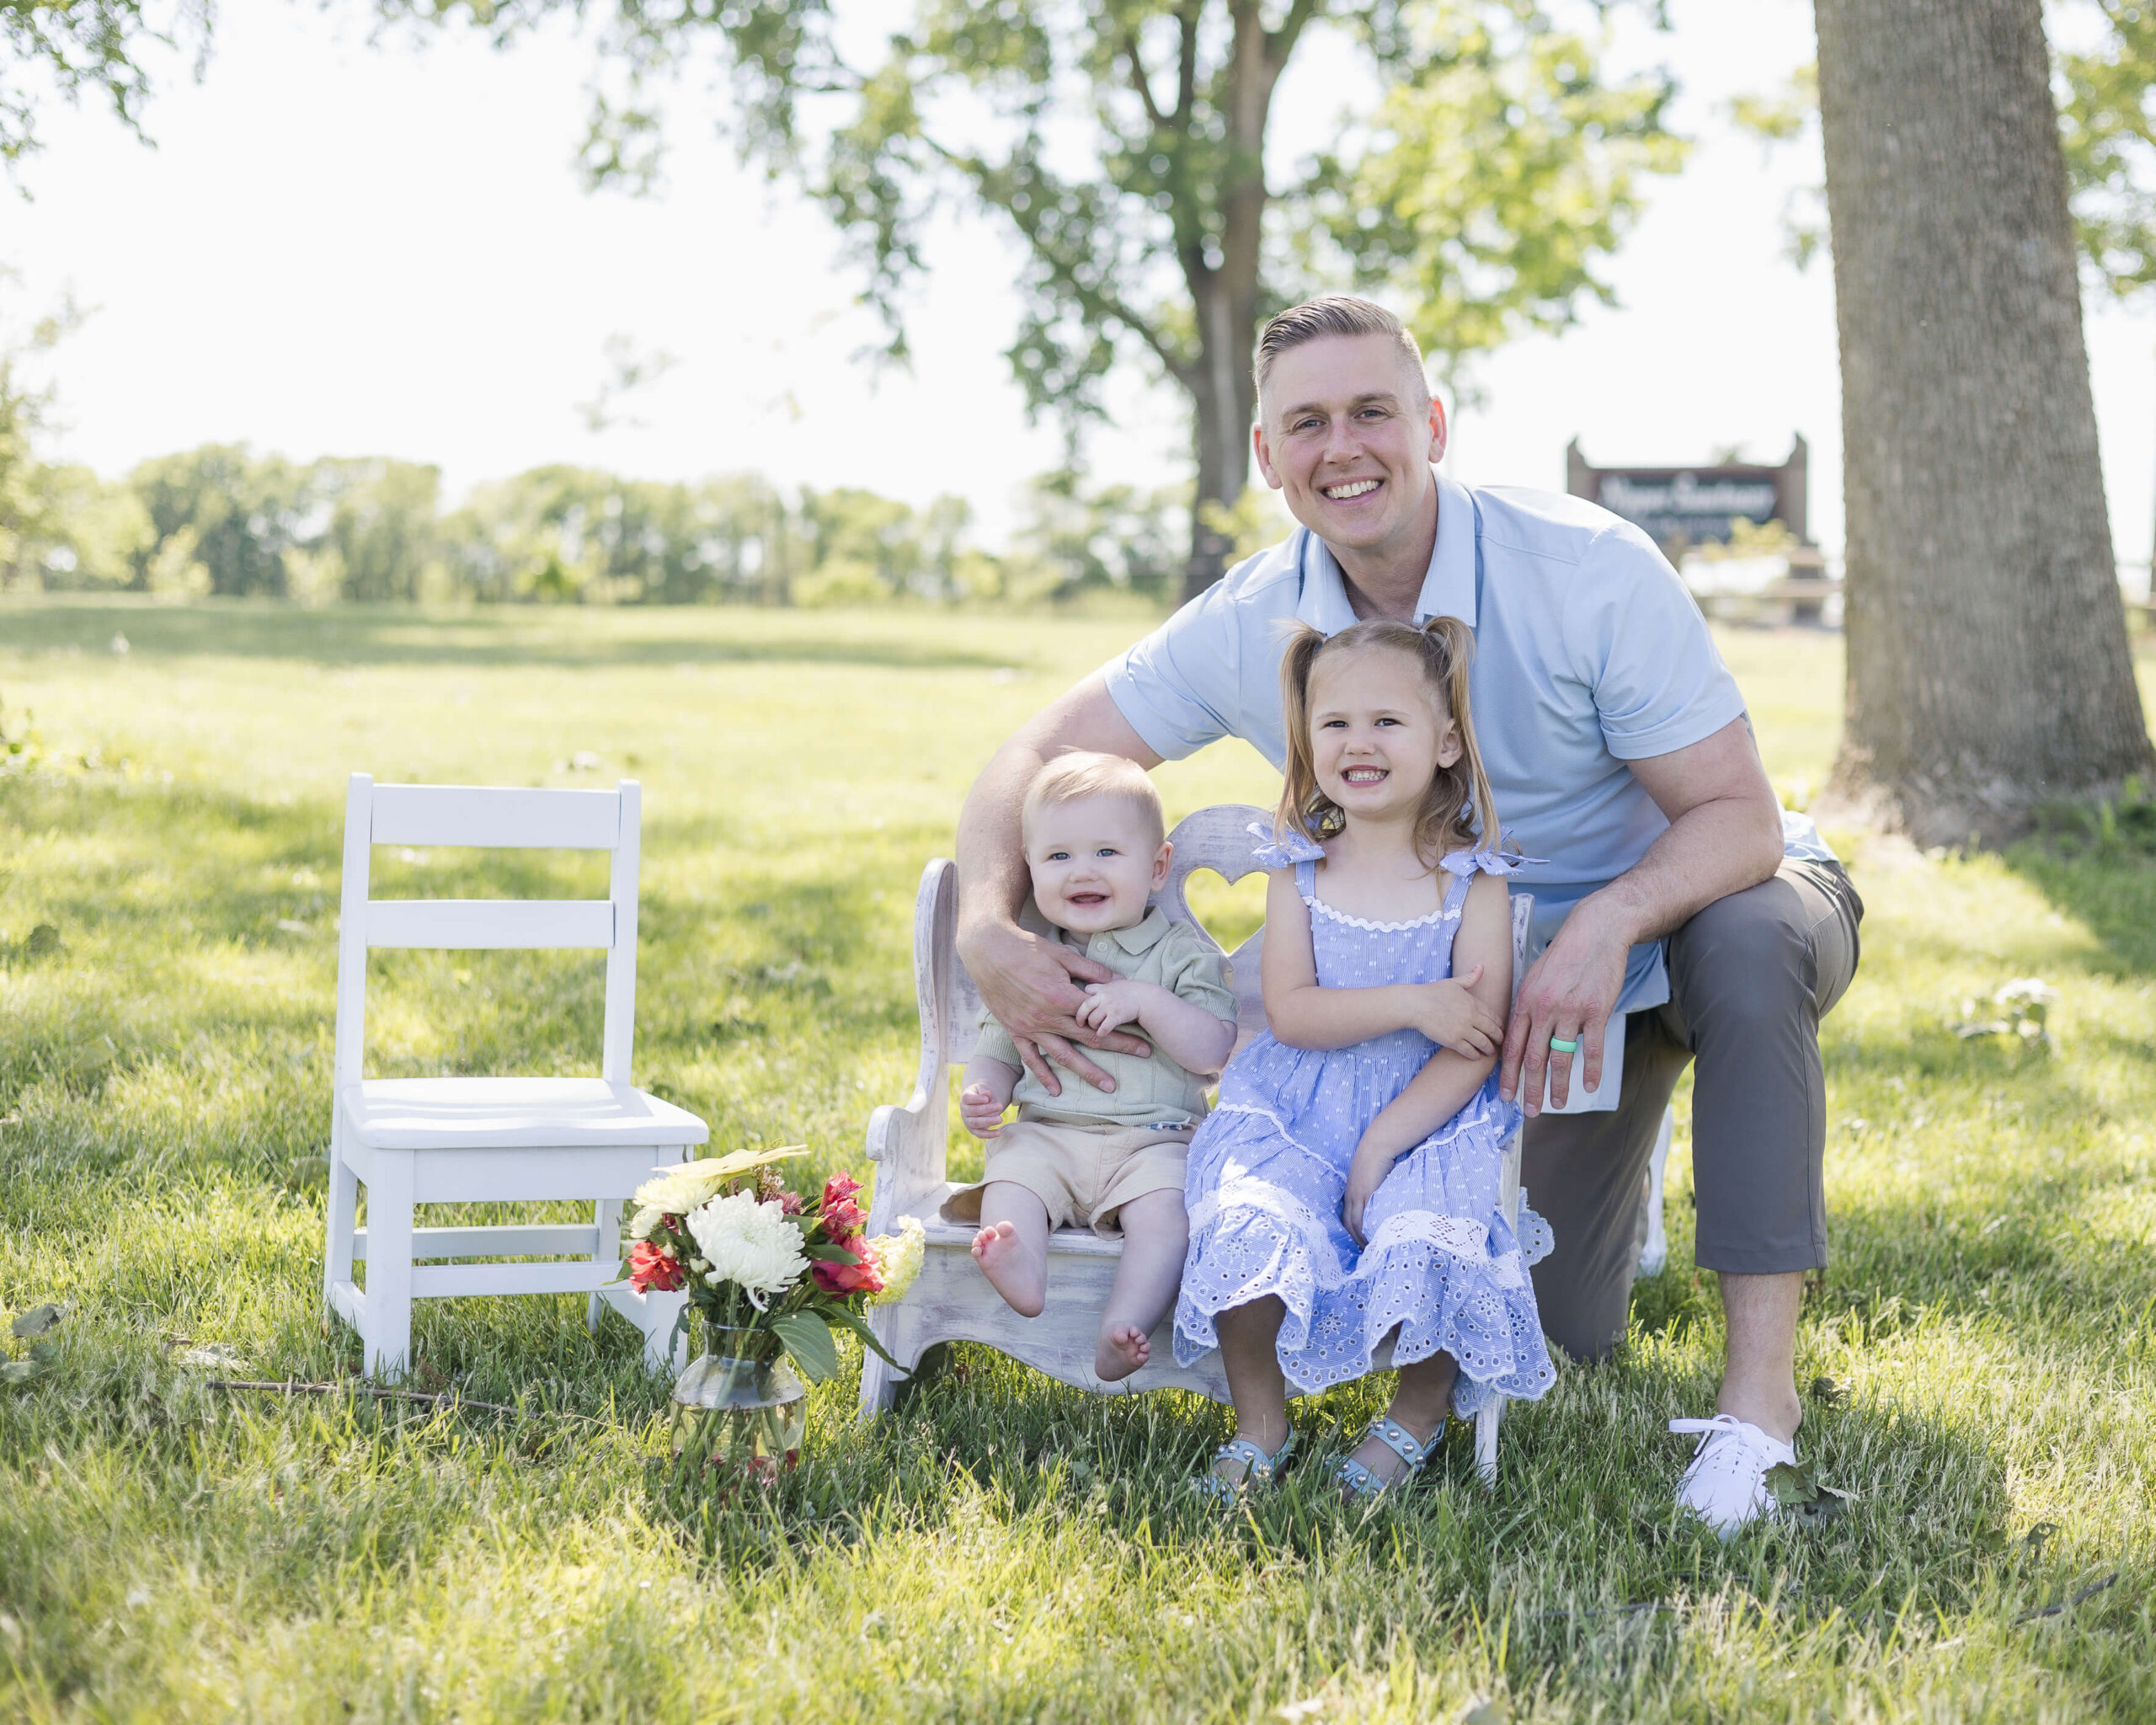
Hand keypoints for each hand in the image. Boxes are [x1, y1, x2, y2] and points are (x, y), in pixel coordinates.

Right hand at [959, 917, 1149, 1096]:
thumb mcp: (1062, 955)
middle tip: (1143, 1056)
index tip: (1142, 1033)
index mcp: (1062, 997)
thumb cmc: (1027, 949)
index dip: (1123, 1027)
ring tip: (1108, 1086)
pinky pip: (1031, 1058)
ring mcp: (1030, 1027)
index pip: (1100, 1018)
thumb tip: (1117, 981)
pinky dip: (1043, 1075)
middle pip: (1089, 1039)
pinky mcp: (1015, 1031)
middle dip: (1119, 1047)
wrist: (988, 951)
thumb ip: (1090, 972)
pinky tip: (1056, 1090)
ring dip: (1088, 1072)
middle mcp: (1047, 1017)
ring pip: (1063, 1055)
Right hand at [959, 1082, 1008, 1138]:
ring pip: (976, 1123)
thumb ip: (985, 1092)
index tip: (987, 1099)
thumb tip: (988, 1094)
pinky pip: (980, 1134)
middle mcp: (964, 1111)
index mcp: (965, 1099)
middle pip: (973, 1111)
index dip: (976, 1099)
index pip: (967, 1098)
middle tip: (1000, 1106)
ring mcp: (968, 1121)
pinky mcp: (973, 1130)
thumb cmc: (982, 1095)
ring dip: (989, 1122)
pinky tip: (998, 1132)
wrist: (980, 1104)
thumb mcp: (983, 1090)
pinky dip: (989, 1134)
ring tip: (1000, 1119)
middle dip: (987, 1109)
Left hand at [1073, 978, 1152, 1037]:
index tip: (1085, 1006)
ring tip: (1096, 1028)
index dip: (1083, 997)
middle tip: (1080, 1023)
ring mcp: (1109, 1006)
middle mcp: (1104, 996)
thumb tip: (1097, 990)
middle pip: (1084, 1006)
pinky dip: (1101, 1032)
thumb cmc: (1135, 992)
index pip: (1086, 990)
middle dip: (1080, 1016)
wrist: (1147, 998)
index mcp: (1104, 987)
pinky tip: (1102, 1034)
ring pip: (1092, 1019)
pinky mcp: (1115, 1016)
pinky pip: (1103, 1028)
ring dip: (1093, 1025)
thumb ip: (1107, 987)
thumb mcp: (1118, 984)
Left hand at [1341, 1139, 1396, 1246]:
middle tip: (1364, 1253)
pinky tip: (1373, 1237)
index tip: (1359, 1245)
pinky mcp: (1366, 1194)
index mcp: (1350, 1194)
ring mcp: (1357, 1196)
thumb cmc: (1377, 1161)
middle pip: (1348, 1225)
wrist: (1377, 1146)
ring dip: (1361, 1238)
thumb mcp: (1372, 1180)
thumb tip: (1382, 1205)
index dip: (1351, 1233)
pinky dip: (1366, 1228)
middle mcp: (1350, 1197)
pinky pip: (1364, 1216)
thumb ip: (1374, 1193)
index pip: (1346, 1219)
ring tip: (1370, 1250)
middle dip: (1355, 1240)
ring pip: (1355, 1223)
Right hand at [1409, 967, 1499, 1056]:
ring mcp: (1462, 1030)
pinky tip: (1476, 1056)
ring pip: (1483, 1043)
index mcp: (1473, 1003)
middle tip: (1500, 1042)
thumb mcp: (1453, 983)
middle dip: (1498, 1038)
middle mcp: (1471, 1017)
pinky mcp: (1453, 1041)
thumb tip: (1482, 966)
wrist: (1415, 1005)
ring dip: (1489, 1049)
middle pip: (1492, 1031)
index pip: (1493, 1016)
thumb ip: (1470, 977)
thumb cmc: (1432, 992)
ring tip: (1490, 1051)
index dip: (1499, 1024)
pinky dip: (1475, 1055)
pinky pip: (1469, 1051)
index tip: (1501, 1028)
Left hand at [1500, 899, 1628, 1115]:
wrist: (1595, 932)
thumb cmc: (1563, 956)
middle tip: (1529, 1112)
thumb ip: (1527, 1007)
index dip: (1507, 1074)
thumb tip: (1519, 1035)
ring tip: (1557, 1104)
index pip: (1512, 1046)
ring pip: (1561, 1058)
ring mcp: (1570, 1011)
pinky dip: (1591, 1070)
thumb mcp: (1534, 977)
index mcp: (1525, 1002)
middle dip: (1530, 1089)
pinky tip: (1590, 1086)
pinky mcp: (1596, 1011)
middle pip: (1533, 1058)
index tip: (1505, 1095)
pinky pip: (1592, 1048)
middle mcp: (1544, 1009)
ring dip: (1558, 1086)